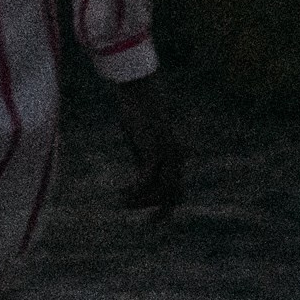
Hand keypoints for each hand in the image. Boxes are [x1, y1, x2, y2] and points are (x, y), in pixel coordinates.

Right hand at [112, 72, 182, 220]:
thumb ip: (146, 153)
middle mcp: (175, 158)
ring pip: (163, 192)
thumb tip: (141, 165)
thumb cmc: (138, 110)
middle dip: (157, 209)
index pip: (176, 189)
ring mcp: (167, 155)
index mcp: (175, 156)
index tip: (142, 206)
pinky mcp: (154, 150)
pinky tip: (123, 192)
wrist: (139, 90)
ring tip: (124, 200)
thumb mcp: (143, 136)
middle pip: (174, 195)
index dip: (162, 203)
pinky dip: (136, 191)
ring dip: (142, 201)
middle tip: (131, 208)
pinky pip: (148, 180)